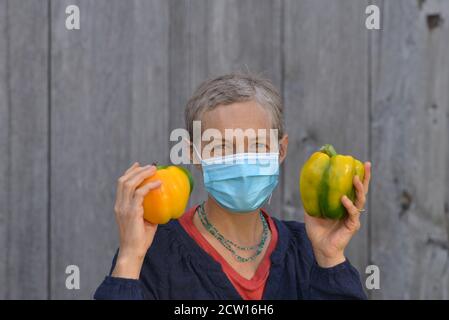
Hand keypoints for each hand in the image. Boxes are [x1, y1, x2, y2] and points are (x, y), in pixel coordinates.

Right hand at [112, 162, 161, 278]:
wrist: (132, 252)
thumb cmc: (140, 239)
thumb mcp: (145, 221)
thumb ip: (150, 210)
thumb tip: (163, 203)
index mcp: (120, 206)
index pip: (121, 184)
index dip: (129, 172)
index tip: (138, 165)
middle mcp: (119, 205)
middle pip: (123, 180)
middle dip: (136, 170)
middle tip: (150, 166)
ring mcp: (124, 208)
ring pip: (129, 184)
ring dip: (142, 174)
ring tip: (154, 170)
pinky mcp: (131, 212)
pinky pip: (139, 194)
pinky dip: (149, 186)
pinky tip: (158, 183)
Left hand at [304, 162, 370, 267]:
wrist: (321, 248)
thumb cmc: (318, 231)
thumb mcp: (312, 211)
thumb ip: (311, 199)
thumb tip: (305, 184)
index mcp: (344, 204)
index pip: (353, 188)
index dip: (357, 175)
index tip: (359, 163)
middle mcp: (352, 209)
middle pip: (362, 191)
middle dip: (365, 177)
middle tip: (367, 164)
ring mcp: (353, 217)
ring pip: (360, 200)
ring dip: (358, 188)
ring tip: (355, 178)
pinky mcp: (352, 225)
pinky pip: (352, 213)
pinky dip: (348, 205)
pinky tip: (343, 198)